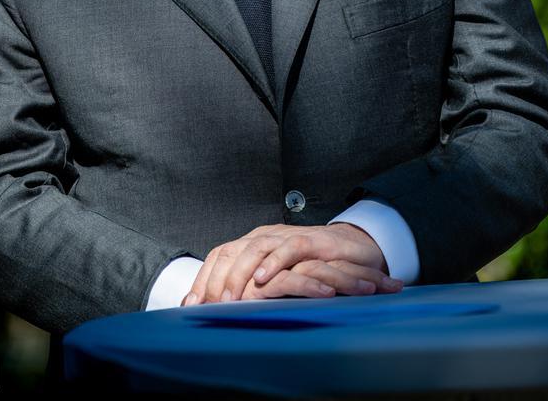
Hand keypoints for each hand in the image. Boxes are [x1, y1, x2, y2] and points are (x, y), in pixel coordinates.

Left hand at [183, 223, 400, 303]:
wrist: (356, 249)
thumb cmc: (315, 266)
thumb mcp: (279, 277)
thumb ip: (253, 289)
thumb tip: (221, 311)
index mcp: (256, 242)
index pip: (221, 254)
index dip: (204, 278)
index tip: (192, 305)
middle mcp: (268, 235)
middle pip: (232, 250)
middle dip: (215, 279)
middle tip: (206, 307)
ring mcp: (289, 236)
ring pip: (256, 247)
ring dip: (239, 273)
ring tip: (228, 299)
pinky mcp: (313, 241)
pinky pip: (290, 248)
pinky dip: (274, 262)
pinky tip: (262, 279)